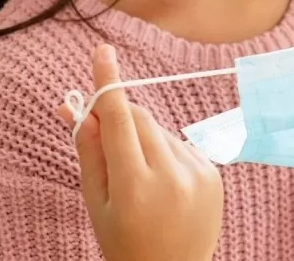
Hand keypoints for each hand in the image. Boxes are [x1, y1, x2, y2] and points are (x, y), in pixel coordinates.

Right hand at [58, 45, 222, 260]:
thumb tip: (79, 108)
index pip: (118, 120)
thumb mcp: (97, 204)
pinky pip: (181, 146)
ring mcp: (198, 174)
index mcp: (135, 186)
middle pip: (139, 119)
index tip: (102, 51)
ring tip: (139, 182)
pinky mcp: (214, 175)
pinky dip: (166, 155)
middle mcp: (171, 176)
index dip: (107, 83)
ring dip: (143, 142)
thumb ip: (90, 153)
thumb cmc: (124, 244)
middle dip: (118, 119)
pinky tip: (162, 187)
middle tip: (100, 132)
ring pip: (159, 132)